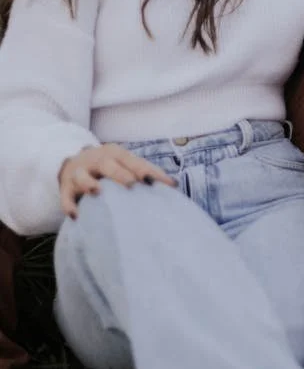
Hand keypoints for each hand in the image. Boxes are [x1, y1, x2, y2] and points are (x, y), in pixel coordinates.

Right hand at [59, 144, 176, 219]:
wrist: (74, 162)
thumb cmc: (110, 167)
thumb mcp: (125, 163)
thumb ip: (145, 172)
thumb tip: (173, 186)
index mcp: (115, 153)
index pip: (133, 160)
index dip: (147, 171)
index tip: (162, 183)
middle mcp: (96, 160)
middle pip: (107, 163)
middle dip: (120, 173)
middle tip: (133, 184)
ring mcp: (79, 172)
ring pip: (82, 176)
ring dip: (90, 183)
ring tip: (98, 192)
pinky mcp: (66, 187)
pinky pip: (65, 196)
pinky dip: (69, 205)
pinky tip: (76, 215)